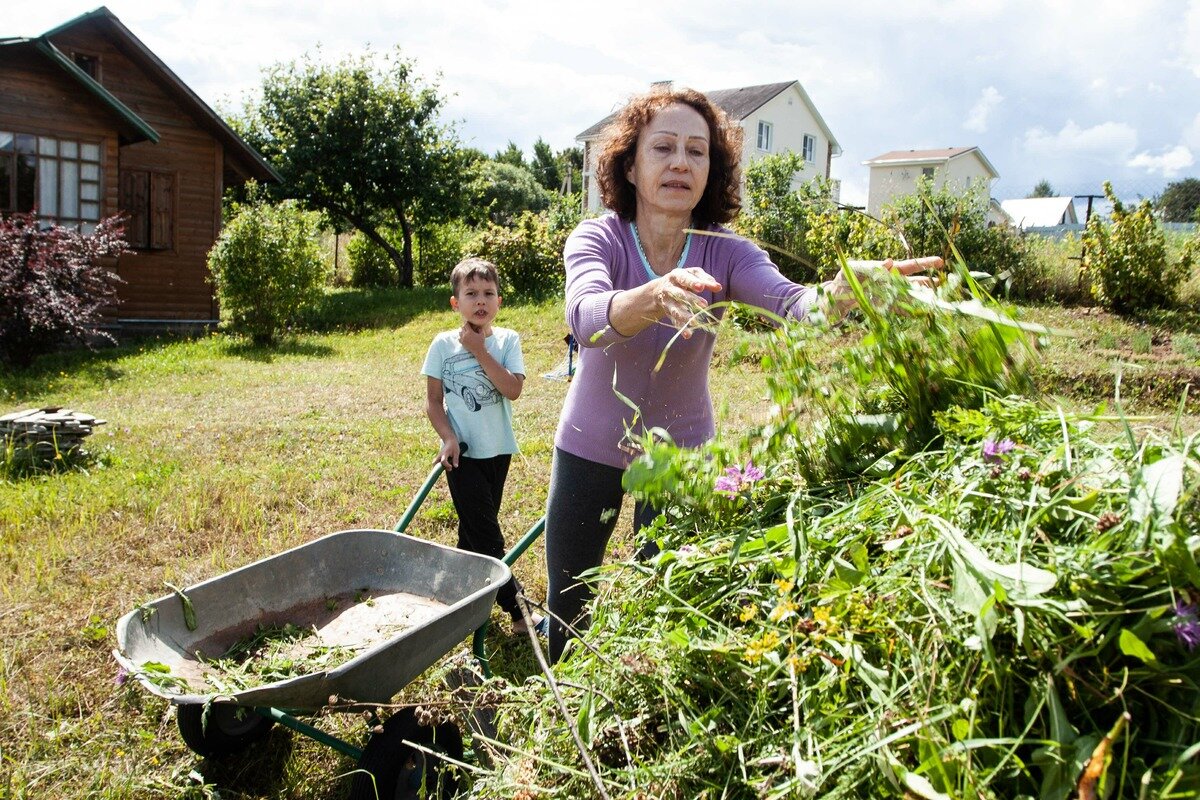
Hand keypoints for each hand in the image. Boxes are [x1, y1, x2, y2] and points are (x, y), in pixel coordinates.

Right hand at [436, 439, 459, 469]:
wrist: (449, 441)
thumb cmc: (453, 446)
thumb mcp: (456, 452)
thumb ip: (455, 460)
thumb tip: (455, 466)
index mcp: (444, 454)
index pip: (443, 461)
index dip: (447, 465)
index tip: (451, 466)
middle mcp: (440, 455)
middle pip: (434, 463)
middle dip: (438, 468)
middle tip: (445, 468)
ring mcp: (438, 456)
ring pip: (434, 463)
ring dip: (438, 467)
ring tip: (446, 467)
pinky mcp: (438, 457)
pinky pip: (436, 462)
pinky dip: (439, 465)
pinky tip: (446, 465)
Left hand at [458, 321, 485, 355]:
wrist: (478, 350)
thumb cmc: (481, 342)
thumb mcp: (482, 334)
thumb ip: (480, 329)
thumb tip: (478, 326)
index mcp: (469, 332)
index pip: (466, 325)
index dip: (467, 323)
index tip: (469, 323)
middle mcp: (465, 335)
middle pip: (462, 328)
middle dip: (465, 327)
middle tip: (467, 326)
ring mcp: (463, 339)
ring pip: (460, 332)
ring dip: (462, 331)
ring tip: (465, 331)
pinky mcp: (462, 343)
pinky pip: (459, 338)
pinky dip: (460, 336)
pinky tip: (463, 337)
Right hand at [654, 267, 722, 338]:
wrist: (659, 289)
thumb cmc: (682, 279)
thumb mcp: (692, 275)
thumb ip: (705, 280)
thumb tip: (718, 287)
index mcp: (676, 275)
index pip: (684, 278)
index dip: (692, 282)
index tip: (701, 287)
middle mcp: (669, 288)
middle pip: (679, 294)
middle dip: (691, 299)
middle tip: (704, 304)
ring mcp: (667, 301)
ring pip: (675, 309)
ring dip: (685, 316)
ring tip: (696, 323)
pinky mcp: (668, 312)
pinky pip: (674, 320)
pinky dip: (681, 328)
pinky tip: (688, 335)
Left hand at [825, 256, 942, 315]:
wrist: (836, 297)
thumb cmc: (845, 277)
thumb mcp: (854, 268)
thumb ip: (870, 266)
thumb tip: (889, 262)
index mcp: (888, 270)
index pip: (909, 266)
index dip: (924, 263)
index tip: (940, 261)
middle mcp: (892, 282)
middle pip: (915, 282)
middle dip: (929, 284)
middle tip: (945, 285)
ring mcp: (890, 296)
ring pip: (910, 297)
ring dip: (922, 299)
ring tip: (937, 302)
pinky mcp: (885, 308)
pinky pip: (900, 310)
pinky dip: (910, 312)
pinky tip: (921, 315)